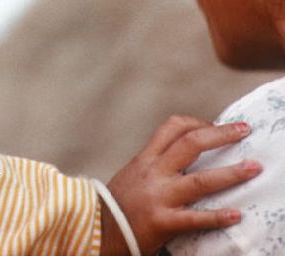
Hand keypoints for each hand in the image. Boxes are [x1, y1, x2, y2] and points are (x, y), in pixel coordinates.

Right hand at [105, 115, 259, 254]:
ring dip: (230, 174)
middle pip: (190, 144)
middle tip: (243, 130)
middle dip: (220, 135)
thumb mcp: (134, 173)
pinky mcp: (162, 222)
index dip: (197, 122)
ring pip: (199, 180)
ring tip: (252, 168)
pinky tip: (235, 215)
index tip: (216, 126)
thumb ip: (156, 164)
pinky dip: (216, 216)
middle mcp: (153, 172)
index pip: (172, 128)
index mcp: (146, 159)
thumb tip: (185, 157)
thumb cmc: (118, 202)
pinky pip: (194, 218)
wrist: (98, 227)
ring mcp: (159, 196)